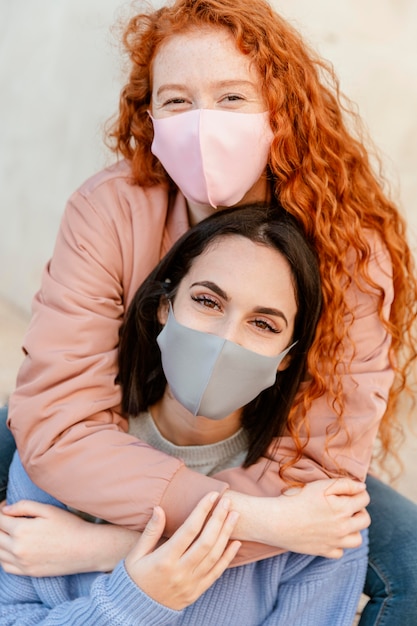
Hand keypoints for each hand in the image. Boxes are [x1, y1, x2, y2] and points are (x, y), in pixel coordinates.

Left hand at [0, 500, 138, 575]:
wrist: (85, 549)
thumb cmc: (70, 526)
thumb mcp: (48, 510)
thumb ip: (24, 506)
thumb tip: (6, 509)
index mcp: (22, 530)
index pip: (0, 520)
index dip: (1, 510)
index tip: (6, 507)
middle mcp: (18, 548)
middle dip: (0, 525)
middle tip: (8, 518)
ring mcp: (22, 563)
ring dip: (0, 540)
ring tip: (9, 532)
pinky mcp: (28, 572)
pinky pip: (5, 566)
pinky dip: (3, 557)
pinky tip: (10, 549)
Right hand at [125, 492, 240, 609]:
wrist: (135, 611)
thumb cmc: (134, 577)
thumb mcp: (136, 554)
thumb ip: (150, 531)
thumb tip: (159, 508)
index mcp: (164, 560)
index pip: (189, 530)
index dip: (202, 510)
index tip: (212, 495)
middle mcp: (180, 572)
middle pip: (206, 541)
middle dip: (219, 518)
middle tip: (227, 501)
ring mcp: (191, 583)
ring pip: (214, 555)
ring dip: (226, 533)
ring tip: (234, 515)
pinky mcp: (197, 591)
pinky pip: (216, 573)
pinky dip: (228, 557)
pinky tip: (236, 542)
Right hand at [228, 477, 369, 557]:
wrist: (277, 521)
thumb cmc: (298, 499)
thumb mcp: (321, 485)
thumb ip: (345, 484)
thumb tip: (362, 488)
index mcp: (344, 509)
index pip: (364, 499)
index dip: (358, 492)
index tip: (348, 491)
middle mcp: (343, 528)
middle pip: (365, 520)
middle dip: (359, 510)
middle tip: (345, 505)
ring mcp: (335, 542)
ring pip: (357, 539)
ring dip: (353, 529)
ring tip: (341, 521)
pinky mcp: (324, 551)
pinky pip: (340, 552)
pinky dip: (338, 544)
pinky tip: (329, 534)